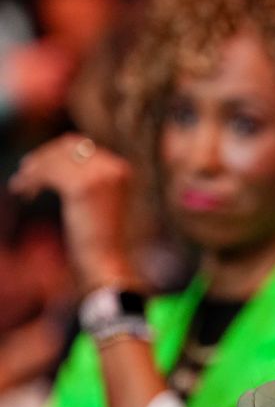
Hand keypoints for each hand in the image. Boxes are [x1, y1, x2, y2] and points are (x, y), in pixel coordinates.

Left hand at [9, 134, 140, 291]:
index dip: (55, 154)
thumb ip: (87, 177)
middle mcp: (114, 168)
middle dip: (43, 159)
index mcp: (121, 169)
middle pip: (68, 147)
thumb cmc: (99, 238)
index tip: (36, 169)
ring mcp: (100, 176)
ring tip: (21, 186)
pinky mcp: (81, 187)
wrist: (106, 260)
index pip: (82, 146)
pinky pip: (47, 173)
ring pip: (55, 160)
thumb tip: (57, 154)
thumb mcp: (98, 200)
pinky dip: (31, 180)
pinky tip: (23, 192)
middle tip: (24, 176)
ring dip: (34, 171)